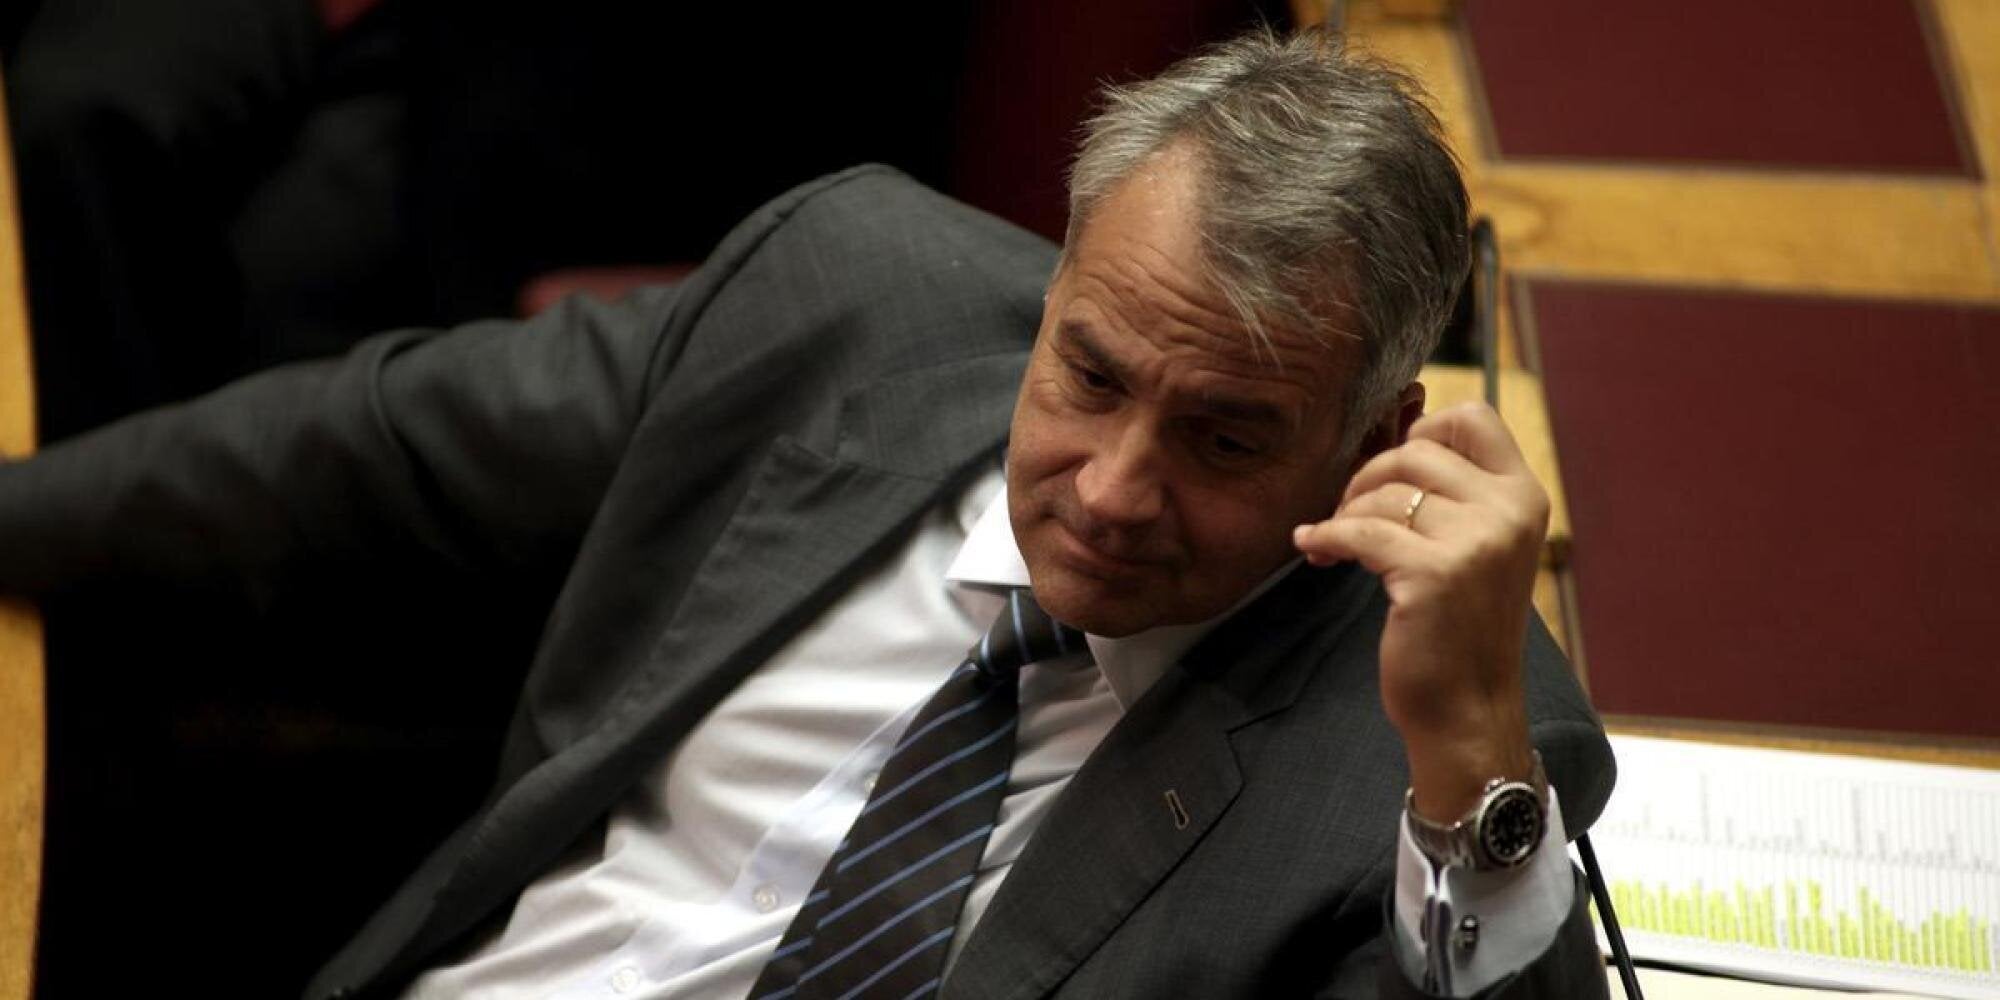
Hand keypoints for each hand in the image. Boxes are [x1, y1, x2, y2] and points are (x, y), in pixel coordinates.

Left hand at [1291, 401, 1547, 820]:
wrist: (1468, 708)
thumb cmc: (1462, 627)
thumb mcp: (1480, 548)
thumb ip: (1456, 494)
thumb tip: (1397, 434)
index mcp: (1525, 498)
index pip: (1474, 417)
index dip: (1424, 429)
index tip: (1396, 466)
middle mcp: (1509, 513)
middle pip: (1415, 451)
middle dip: (1369, 477)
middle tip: (1351, 513)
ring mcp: (1476, 543)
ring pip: (1384, 491)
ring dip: (1347, 511)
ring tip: (1337, 543)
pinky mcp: (1433, 574)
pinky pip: (1358, 530)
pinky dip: (1326, 536)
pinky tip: (1313, 547)